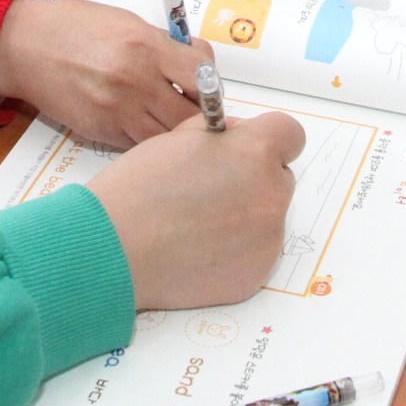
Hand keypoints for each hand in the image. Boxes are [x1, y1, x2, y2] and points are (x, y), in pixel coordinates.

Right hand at [0, 0, 213, 147]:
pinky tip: (142, 125)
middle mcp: (135, 81)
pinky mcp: (99, 131)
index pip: (203, 75)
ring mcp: (116, 111)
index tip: (209, 86)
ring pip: (167, 139)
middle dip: (201, 116)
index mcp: (146, 46)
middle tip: (198, 112)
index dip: (212, 84)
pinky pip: (137, 144)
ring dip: (174, 134)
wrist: (23, 47)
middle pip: (191, 116)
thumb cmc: (74, 27)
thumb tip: (199, 63)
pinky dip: (146, 139)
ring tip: (170, 121)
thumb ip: (165, 44)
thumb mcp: (127, 21)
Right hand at [84, 113, 304, 310]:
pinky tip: (197, 251)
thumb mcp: (179, 137)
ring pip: (267, 219)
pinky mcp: (257, 274)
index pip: (290, 134)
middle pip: (279, 179)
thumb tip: (239, 137)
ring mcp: (269, 239)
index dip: (267, 141)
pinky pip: (255, 254)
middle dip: (254, 181)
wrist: (115, 248)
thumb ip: (222, 132)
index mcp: (255, 151)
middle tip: (211, 192)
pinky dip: (234, 252)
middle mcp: (272, 194)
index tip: (247, 151)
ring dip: (245, 218)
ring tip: (196, 226)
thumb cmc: (139, 188)